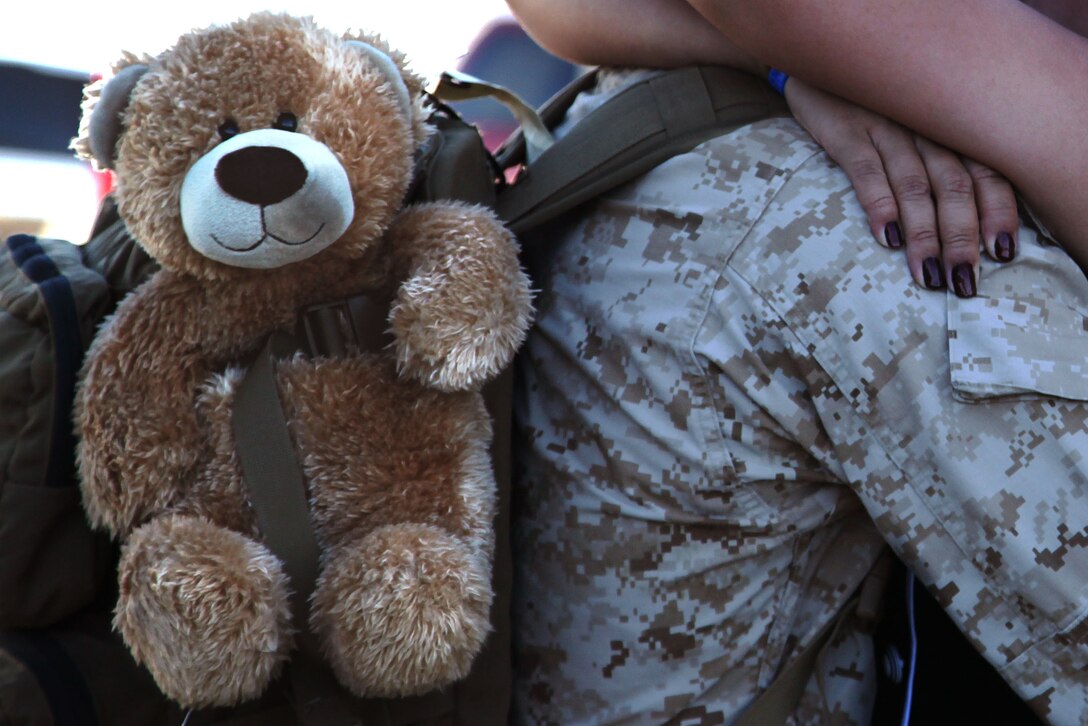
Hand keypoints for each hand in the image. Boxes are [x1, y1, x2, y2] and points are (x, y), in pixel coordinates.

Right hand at [783, 78, 1019, 296]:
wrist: (821, 57)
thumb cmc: (876, 99)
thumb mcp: (918, 119)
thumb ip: (941, 157)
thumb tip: (965, 215)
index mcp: (948, 126)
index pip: (986, 171)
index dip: (998, 212)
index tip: (1002, 254)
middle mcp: (926, 126)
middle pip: (954, 186)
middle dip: (962, 238)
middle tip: (964, 282)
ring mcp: (887, 128)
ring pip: (915, 185)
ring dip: (925, 234)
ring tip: (928, 275)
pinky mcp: (846, 131)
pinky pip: (867, 170)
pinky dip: (879, 204)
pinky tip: (887, 238)